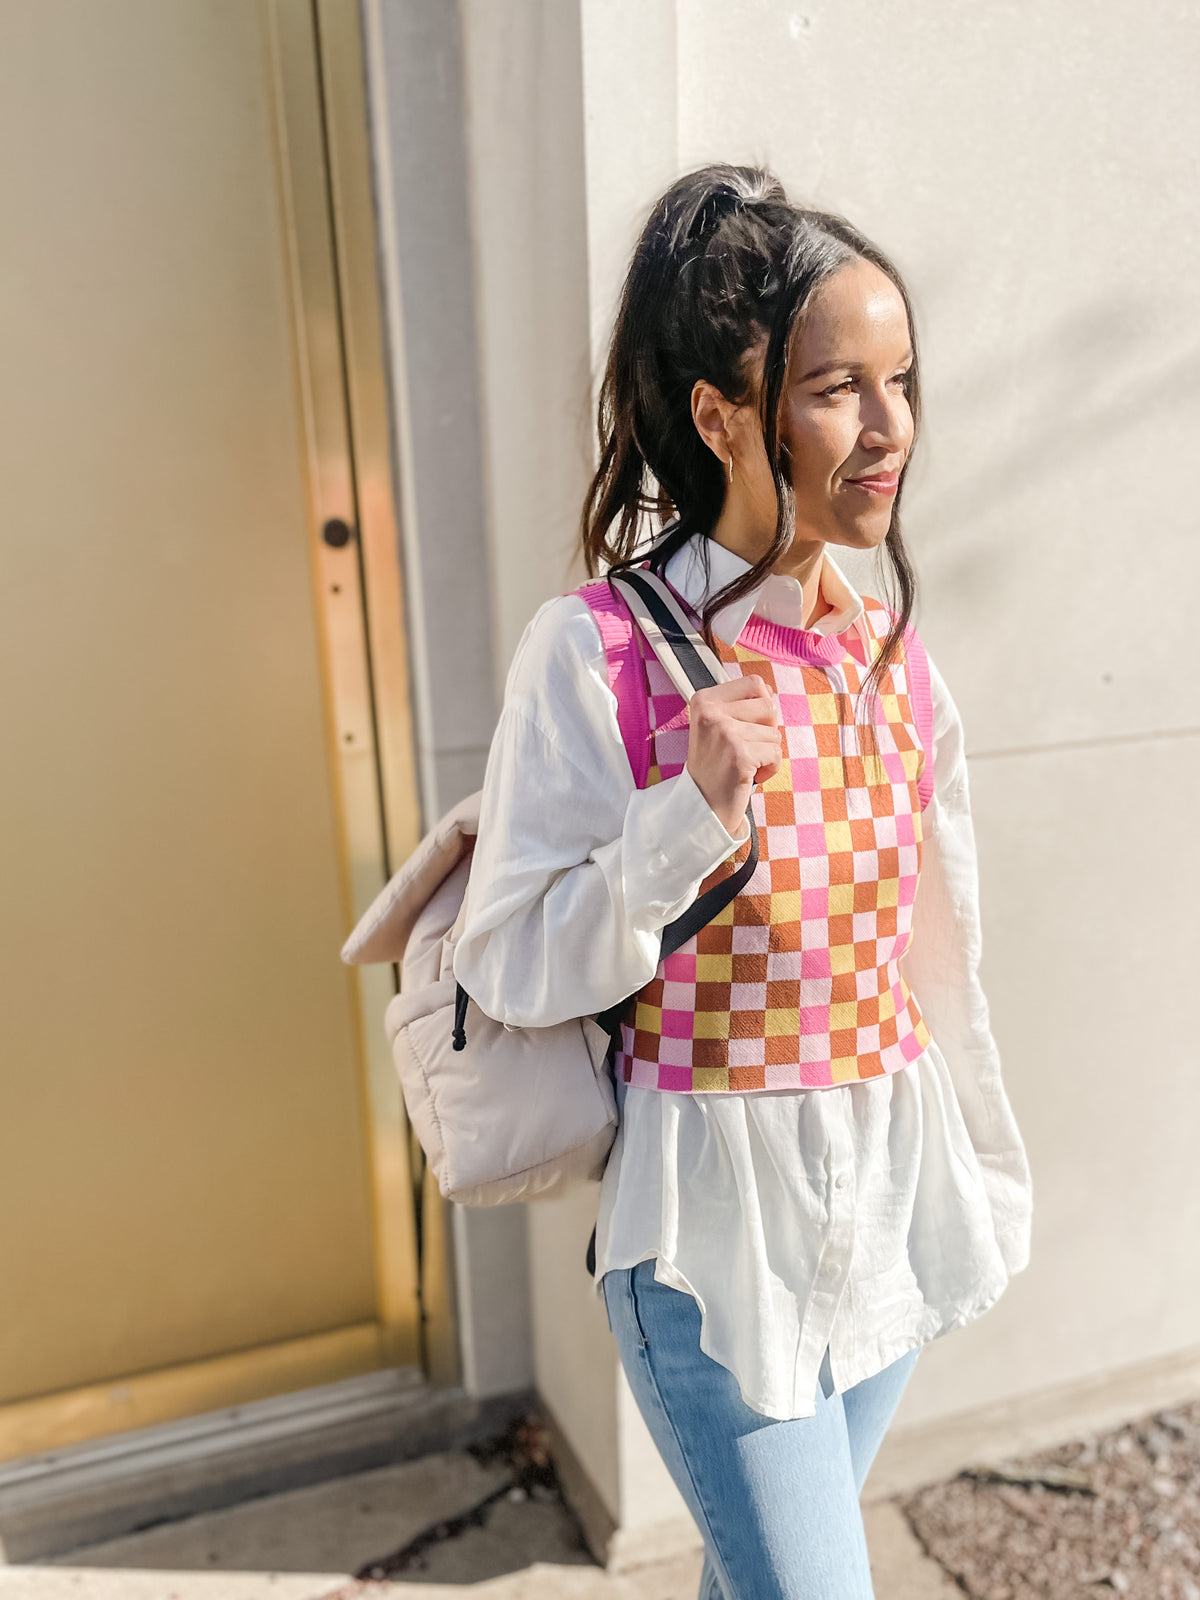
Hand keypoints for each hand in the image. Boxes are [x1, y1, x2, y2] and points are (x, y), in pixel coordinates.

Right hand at [684, 674, 781, 837]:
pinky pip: (776, 754)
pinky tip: (748, 777)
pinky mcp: (739, 754)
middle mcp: (710, 712)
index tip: (742, 729)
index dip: (759, 708)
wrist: (702, 804)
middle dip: (765, 732)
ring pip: (774, 732)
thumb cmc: (716, 766)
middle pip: (768, 706)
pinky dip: (769, 770)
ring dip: (766, 753)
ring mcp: (724, 732)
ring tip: (743, 764)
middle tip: (742, 750)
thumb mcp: (719, 727)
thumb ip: (741, 704)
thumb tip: (766, 688)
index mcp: (704, 699)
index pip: (754, 683)